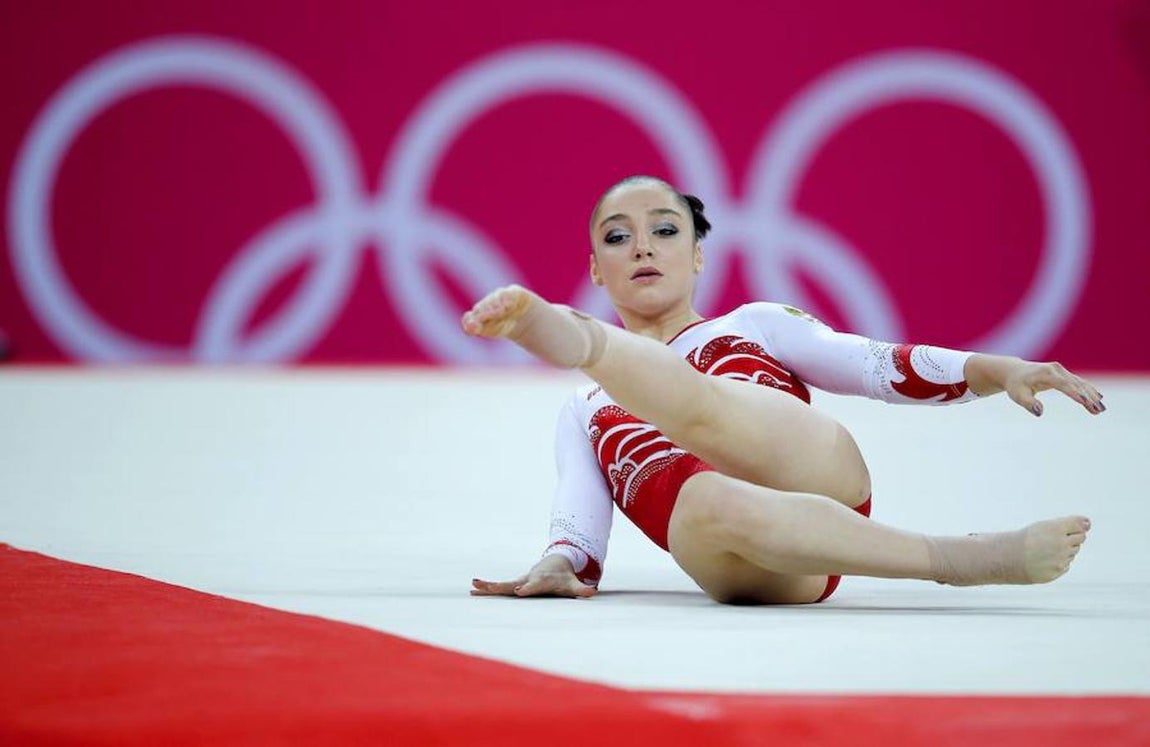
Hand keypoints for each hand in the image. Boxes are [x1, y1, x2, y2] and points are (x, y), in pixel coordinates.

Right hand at [471, 554, 596, 598]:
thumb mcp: (572, 584)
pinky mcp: (514, 584)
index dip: (527, 588)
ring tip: (473, 586)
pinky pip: (499, 588)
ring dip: (488, 586)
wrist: (555, 564)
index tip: (518, 591)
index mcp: (541, 581)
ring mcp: (519, 581)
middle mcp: (527, 580)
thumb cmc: (563, 578)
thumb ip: (581, 589)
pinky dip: (487, 589)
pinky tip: (473, 591)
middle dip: (501, 586)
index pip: (534, 585)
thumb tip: (593, 592)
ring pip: (502, 585)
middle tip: (489, 587)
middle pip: (513, 583)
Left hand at [1001, 360, 1105, 416]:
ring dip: (1092, 396)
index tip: (1086, 402)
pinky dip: (1089, 391)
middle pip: (1075, 384)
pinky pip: (1079, 383)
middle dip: (1088, 397)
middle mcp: (1056, 370)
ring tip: (1101, 410)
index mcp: (1045, 374)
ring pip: (1080, 384)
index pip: (1063, 384)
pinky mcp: (1065, 374)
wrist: (1015, 372)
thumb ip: (1028, 404)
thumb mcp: (1018, 395)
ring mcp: (1062, 371)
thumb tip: (1040, 413)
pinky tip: (1099, 399)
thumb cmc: (1016, 385)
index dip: (1075, 393)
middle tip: (1099, 410)